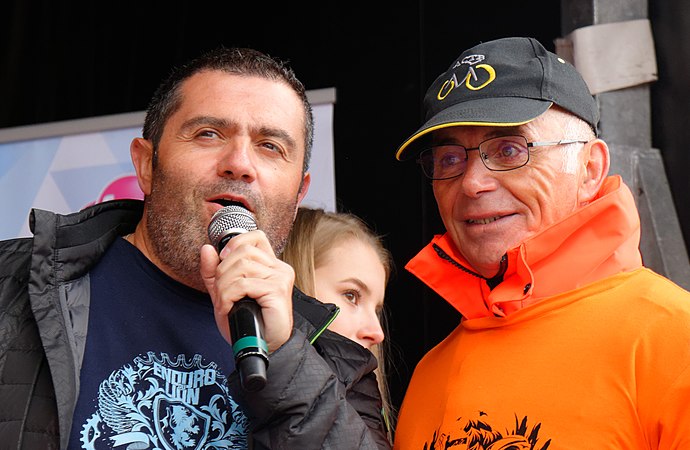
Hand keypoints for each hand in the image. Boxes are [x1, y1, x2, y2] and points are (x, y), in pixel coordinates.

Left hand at [200, 230, 293, 352]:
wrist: (260, 346)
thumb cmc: (246, 321)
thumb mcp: (224, 292)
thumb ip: (214, 271)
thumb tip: (206, 249)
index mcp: (270, 264)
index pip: (255, 237)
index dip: (235, 244)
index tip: (224, 261)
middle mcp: (278, 267)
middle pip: (242, 251)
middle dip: (222, 272)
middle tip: (222, 294)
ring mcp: (280, 278)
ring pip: (241, 266)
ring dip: (224, 287)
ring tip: (226, 303)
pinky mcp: (277, 290)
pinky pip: (243, 284)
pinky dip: (228, 297)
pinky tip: (230, 308)